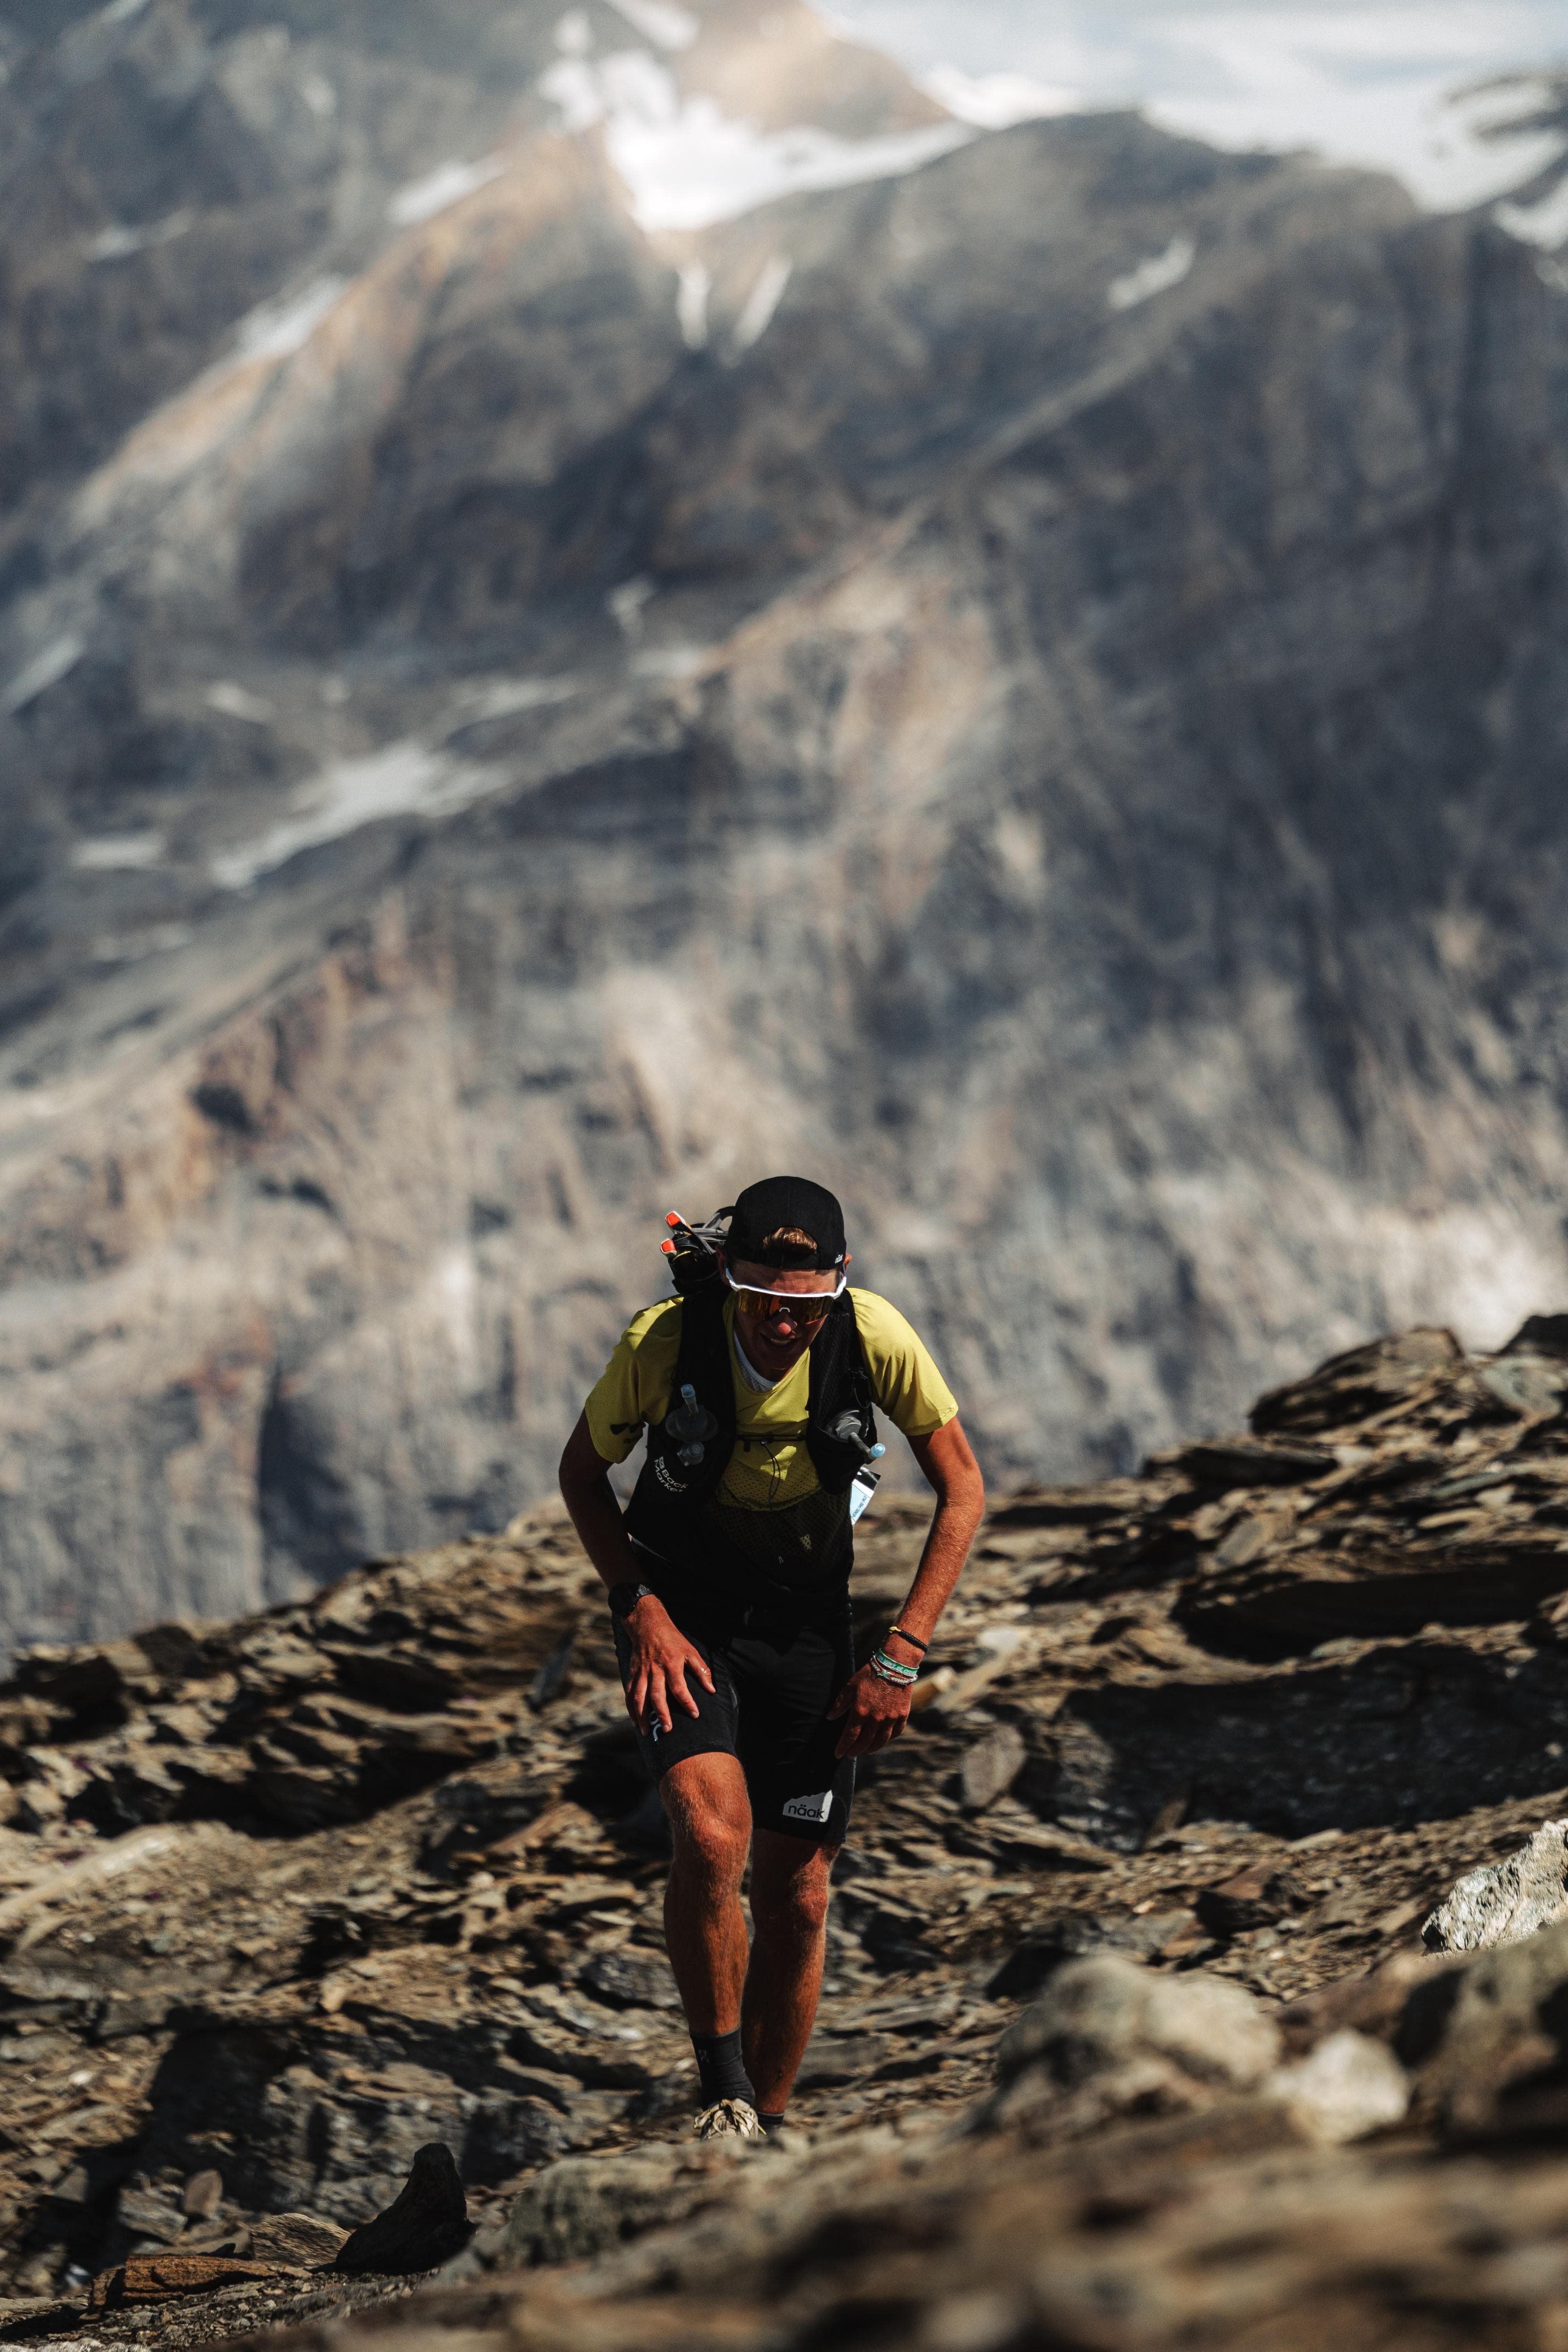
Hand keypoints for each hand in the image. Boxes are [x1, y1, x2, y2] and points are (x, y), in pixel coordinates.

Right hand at [621, 1596, 713, 1733]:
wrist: (648, 1625)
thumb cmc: (673, 1640)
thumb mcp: (691, 1651)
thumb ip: (701, 1670)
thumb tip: (712, 1690)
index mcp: (671, 1664)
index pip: (679, 1687)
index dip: (687, 1702)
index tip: (695, 1715)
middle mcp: (655, 1670)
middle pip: (657, 1695)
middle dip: (661, 1714)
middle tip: (667, 1729)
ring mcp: (641, 1672)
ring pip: (639, 1696)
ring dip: (642, 1715)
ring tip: (645, 1731)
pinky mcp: (632, 1673)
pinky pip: (629, 1693)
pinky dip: (630, 1708)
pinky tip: (634, 1721)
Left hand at [827, 1662, 911, 1758]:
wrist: (895, 1665)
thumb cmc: (870, 1674)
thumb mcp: (850, 1686)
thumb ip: (840, 1704)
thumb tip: (830, 1717)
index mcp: (860, 1711)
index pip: (850, 1736)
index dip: (843, 1747)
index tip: (838, 1754)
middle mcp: (876, 1718)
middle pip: (864, 1742)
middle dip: (855, 1750)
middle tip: (850, 1755)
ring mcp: (891, 1718)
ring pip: (880, 1740)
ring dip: (871, 1748)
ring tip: (866, 1751)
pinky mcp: (902, 1715)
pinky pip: (895, 1732)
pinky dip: (888, 1739)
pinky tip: (882, 1740)